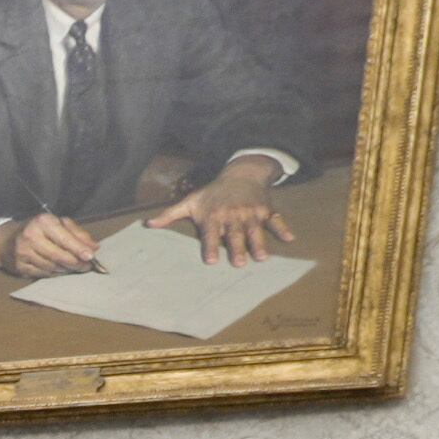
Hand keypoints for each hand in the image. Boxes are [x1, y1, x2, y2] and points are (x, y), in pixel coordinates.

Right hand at [2, 211, 102, 275]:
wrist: (6, 241)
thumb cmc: (38, 230)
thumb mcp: (58, 224)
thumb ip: (77, 234)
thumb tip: (94, 247)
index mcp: (43, 222)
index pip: (64, 239)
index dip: (79, 249)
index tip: (91, 257)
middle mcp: (30, 236)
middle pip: (58, 255)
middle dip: (75, 263)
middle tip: (86, 267)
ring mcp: (23, 252)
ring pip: (51, 266)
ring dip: (65, 269)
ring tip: (73, 267)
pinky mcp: (19, 266)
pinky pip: (42, 274)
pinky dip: (54, 273)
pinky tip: (59, 270)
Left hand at [152, 162, 289, 265]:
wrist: (241, 174)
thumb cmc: (212, 193)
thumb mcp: (190, 201)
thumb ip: (170, 215)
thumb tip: (147, 224)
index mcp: (214, 216)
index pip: (211, 234)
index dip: (211, 246)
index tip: (211, 261)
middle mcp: (233, 215)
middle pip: (234, 235)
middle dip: (237, 248)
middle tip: (239, 264)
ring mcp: (252, 213)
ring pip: (255, 230)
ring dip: (258, 243)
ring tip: (261, 258)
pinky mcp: (267, 210)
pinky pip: (277, 220)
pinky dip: (283, 228)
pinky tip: (290, 239)